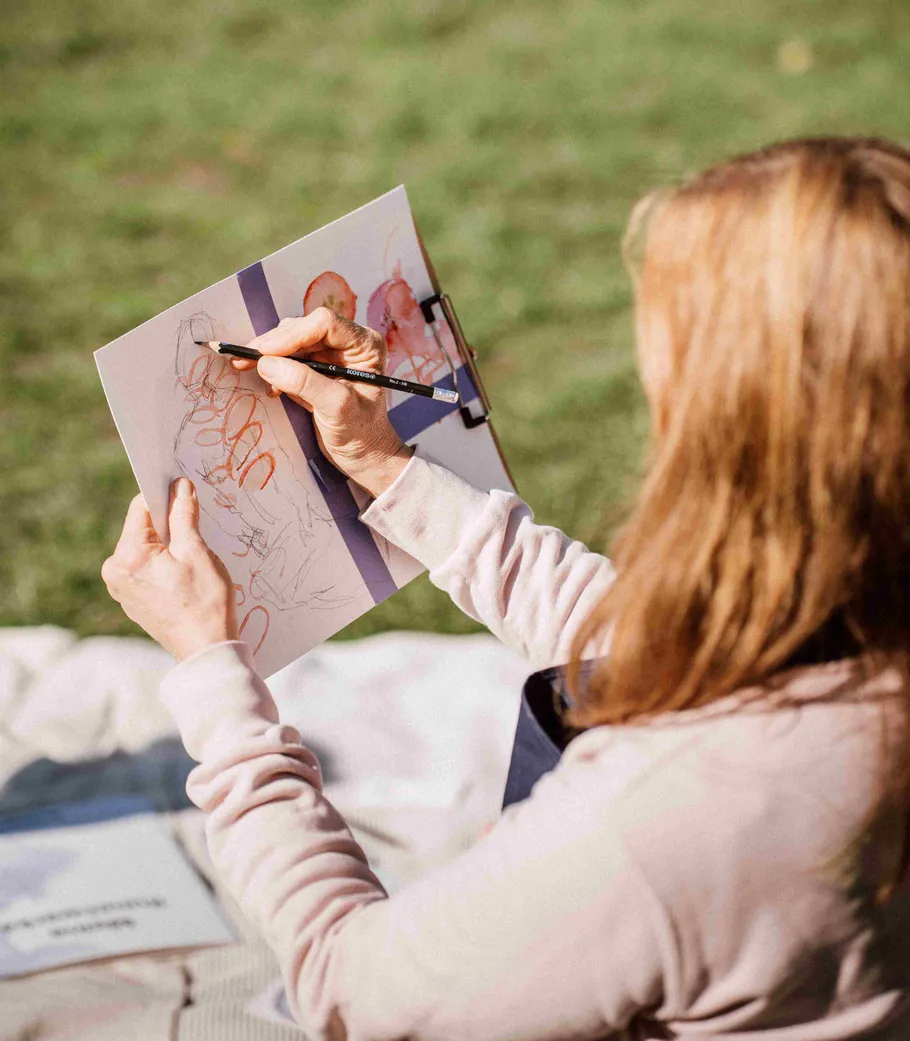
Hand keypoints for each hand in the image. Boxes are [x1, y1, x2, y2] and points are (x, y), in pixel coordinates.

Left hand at [101, 479, 238, 660]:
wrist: (206, 650)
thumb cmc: (205, 603)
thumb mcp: (197, 552)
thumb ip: (184, 515)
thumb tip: (180, 487)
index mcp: (127, 556)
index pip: (142, 507)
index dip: (166, 496)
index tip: (186, 493)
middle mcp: (115, 571)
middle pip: (143, 527)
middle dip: (170, 525)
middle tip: (197, 537)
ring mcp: (121, 587)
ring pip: (146, 547)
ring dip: (169, 545)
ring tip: (192, 563)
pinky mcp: (131, 598)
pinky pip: (146, 567)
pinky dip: (164, 564)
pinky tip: (184, 578)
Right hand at [233, 307, 412, 497]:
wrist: (363, 456)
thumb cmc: (361, 434)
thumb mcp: (336, 408)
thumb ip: (305, 383)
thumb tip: (267, 363)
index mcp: (364, 345)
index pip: (324, 324)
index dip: (292, 335)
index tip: (264, 353)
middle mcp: (349, 343)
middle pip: (304, 329)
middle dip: (274, 344)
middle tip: (244, 358)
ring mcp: (331, 355)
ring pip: (292, 341)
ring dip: (270, 355)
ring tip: (249, 369)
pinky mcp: (316, 369)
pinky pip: (288, 358)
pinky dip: (274, 368)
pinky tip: (271, 387)